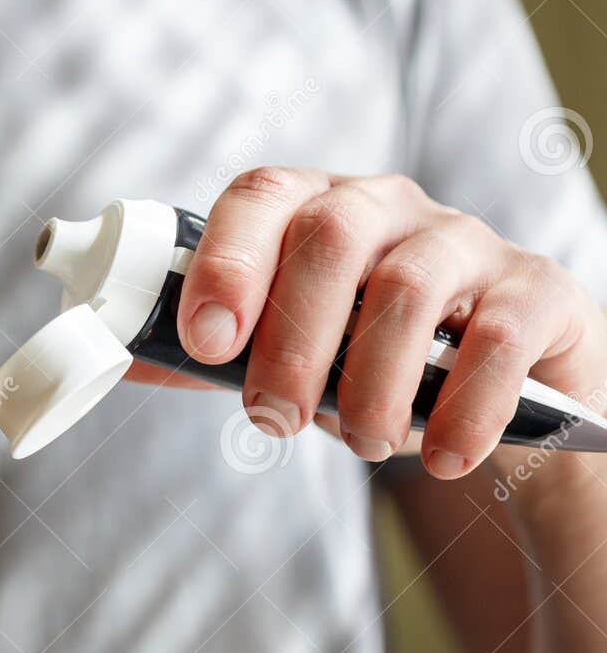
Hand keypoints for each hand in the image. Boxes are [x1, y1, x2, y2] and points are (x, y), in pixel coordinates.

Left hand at [149, 168, 606, 477]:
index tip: (205, 341)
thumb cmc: (364, 357)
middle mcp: (386, 206)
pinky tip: (440, 455)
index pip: (260, 197)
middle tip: (274, 419)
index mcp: (310, 208)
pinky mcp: (536, 291)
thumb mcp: (285, 350)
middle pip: (328, 238)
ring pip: (409, 288)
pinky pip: (497, 337)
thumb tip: (116, 356)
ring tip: (362, 445)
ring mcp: (466, 241)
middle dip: (290, 341)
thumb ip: (210, 351)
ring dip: (370, 384)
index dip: (225, 262)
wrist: (495, 391)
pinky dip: (462, 408)